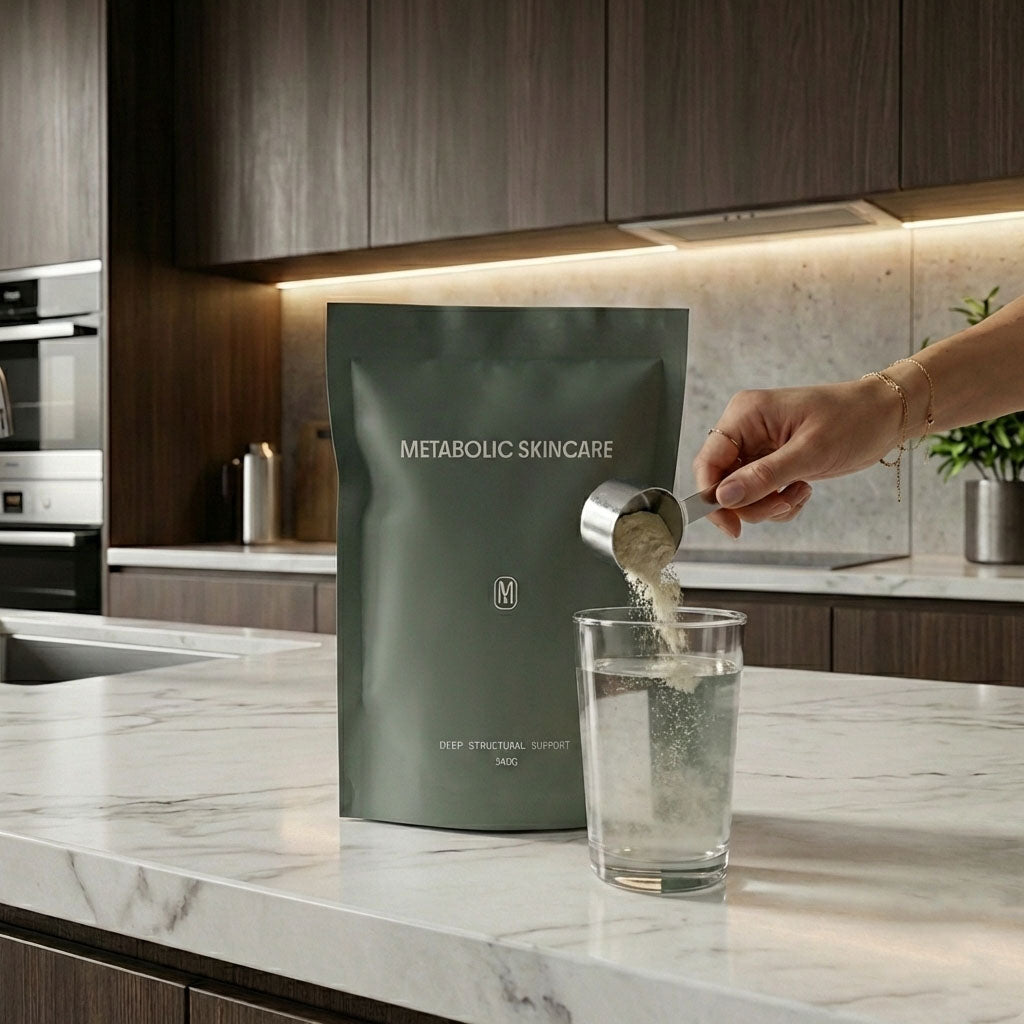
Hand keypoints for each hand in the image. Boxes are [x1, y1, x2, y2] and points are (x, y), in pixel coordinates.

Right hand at [693, 379, 904, 537]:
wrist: (885, 416)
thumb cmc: (853, 420)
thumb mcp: (809, 452)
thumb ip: (763, 476)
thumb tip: (724, 497)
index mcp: (745, 415)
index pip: (708, 461)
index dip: (712, 496)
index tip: (731, 526)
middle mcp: (746, 429)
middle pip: (723, 482)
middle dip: (751, 503)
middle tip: (783, 504)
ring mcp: (759, 447)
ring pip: (742, 494)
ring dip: (769, 505)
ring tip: (800, 493)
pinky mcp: (772, 462)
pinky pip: (760, 494)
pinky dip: (779, 502)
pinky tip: (803, 490)